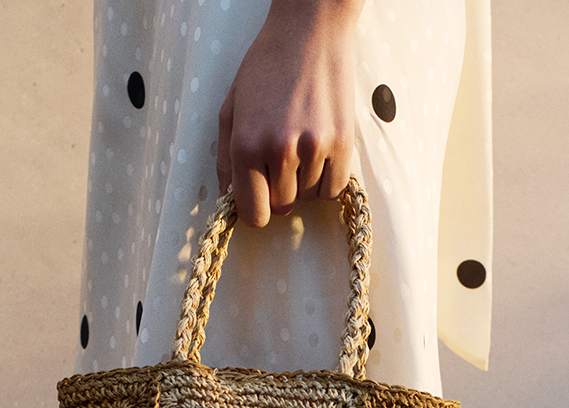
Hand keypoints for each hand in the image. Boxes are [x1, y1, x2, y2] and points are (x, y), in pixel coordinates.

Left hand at [216, 3, 359, 226]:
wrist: (310, 30)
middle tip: (282, 157)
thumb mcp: (232, 108)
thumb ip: (226, 160)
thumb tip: (229, 199)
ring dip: (304, 181)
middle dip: (280, 190)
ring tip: (301, 144)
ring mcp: (313, 148)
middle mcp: (278, 150)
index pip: (253, 214)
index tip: (260, 196)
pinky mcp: (342, 143)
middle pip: (282, 207)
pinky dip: (327, 180)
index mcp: (245, 144)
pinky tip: (320, 153)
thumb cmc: (267, 66)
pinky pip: (333, 189)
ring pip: (308, 198)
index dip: (256, 209)